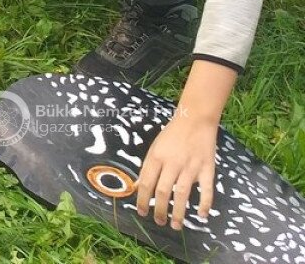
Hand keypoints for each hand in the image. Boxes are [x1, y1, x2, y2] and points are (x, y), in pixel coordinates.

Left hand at [135, 111, 218, 228]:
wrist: (195, 120)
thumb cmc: (172, 135)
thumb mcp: (155, 148)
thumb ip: (148, 168)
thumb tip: (137, 186)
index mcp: (156, 157)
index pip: (146, 183)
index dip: (142, 199)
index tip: (142, 212)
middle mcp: (172, 163)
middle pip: (163, 191)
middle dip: (159, 210)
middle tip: (158, 222)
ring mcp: (191, 167)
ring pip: (182, 194)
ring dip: (178, 212)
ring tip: (175, 225)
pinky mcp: (207, 169)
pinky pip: (207, 189)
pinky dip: (204, 203)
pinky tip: (201, 215)